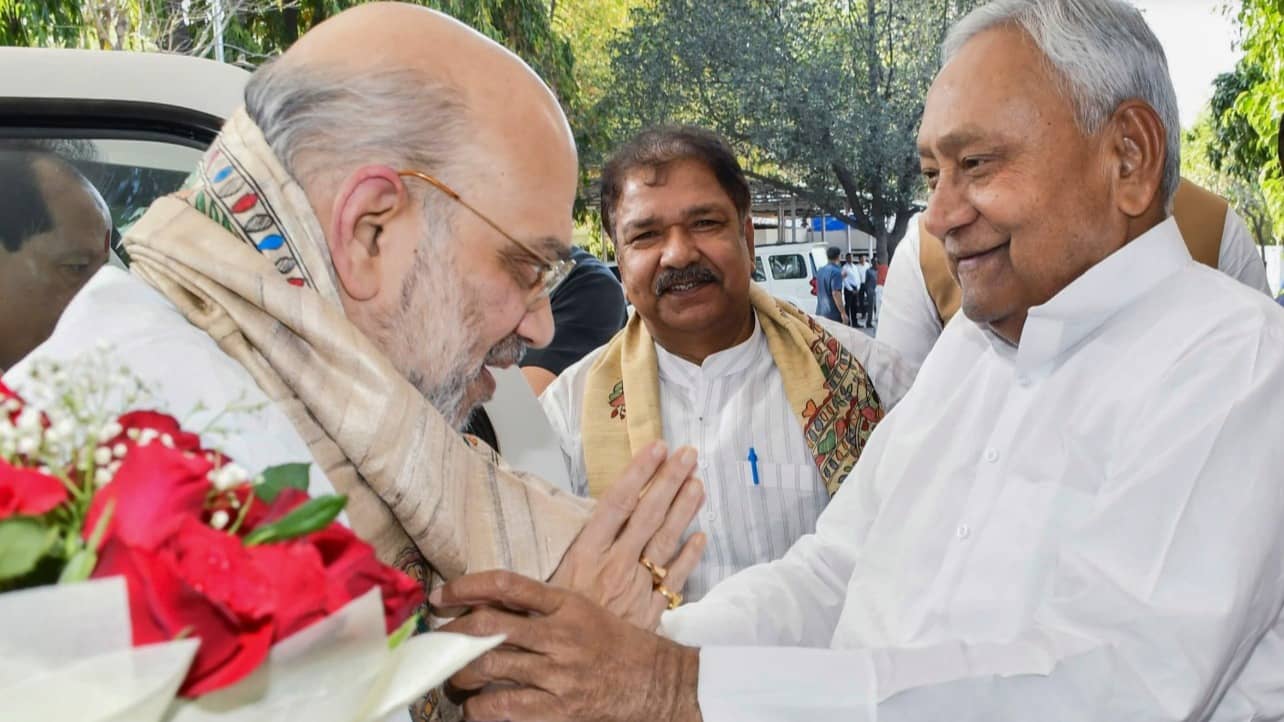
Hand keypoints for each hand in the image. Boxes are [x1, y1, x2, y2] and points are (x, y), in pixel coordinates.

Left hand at [435, 571, 701, 721]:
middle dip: (452, 634)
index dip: (465, 587)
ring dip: (459, 673)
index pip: (506, 585)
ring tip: (454, 678)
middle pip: (488, 627)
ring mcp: (558, 674)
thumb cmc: (619, 646)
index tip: (440, 596)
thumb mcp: (585, 612)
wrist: (658, 684)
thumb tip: (487, 609)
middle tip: (437, 640)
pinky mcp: (558, 710)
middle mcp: (560, 635)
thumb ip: (542, 609)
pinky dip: (478, 708)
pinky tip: (474, 707)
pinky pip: (501, 706)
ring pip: (488, 667)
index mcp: (567, 604)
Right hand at [549, 441, 705, 629]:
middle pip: (647, 515)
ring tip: (698, 482)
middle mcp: (615, 567)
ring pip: (665, 541)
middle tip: (687, 454)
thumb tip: (548, 529)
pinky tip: (701, 537)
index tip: (654, 448)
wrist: (568, 678)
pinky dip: (689, 558)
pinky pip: (675, 580)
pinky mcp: (649, 612)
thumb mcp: (537, 591)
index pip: (616, 504)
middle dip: (668, 481)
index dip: (637, 474)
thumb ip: (551, 561)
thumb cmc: (545, 632)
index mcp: (585, 557)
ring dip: (683, 510)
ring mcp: (636, 589)